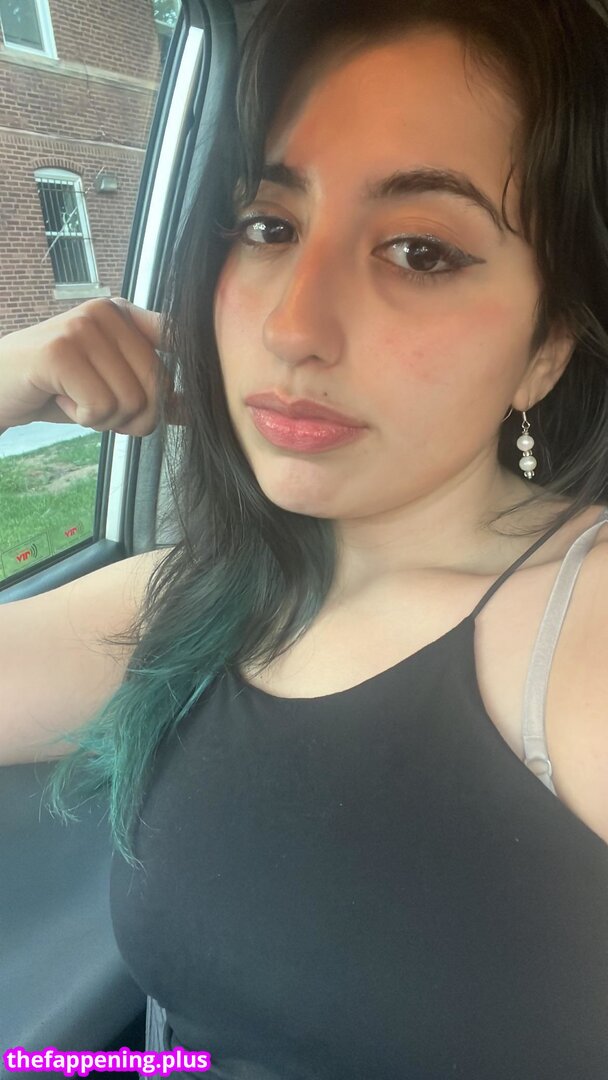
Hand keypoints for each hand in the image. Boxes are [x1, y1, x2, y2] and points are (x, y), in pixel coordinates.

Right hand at [0, 297, 186, 433]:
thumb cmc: (54, 387)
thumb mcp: (108, 387)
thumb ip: (147, 391)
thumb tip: (190, 410)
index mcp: (124, 314)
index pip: (177, 336)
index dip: (184, 372)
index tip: (184, 401)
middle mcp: (107, 311)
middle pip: (159, 386)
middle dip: (133, 416)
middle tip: (97, 406)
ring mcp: (82, 326)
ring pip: (132, 401)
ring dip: (104, 418)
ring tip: (74, 398)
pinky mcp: (61, 350)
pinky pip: (101, 407)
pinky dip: (82, 417)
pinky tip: (59, 397)